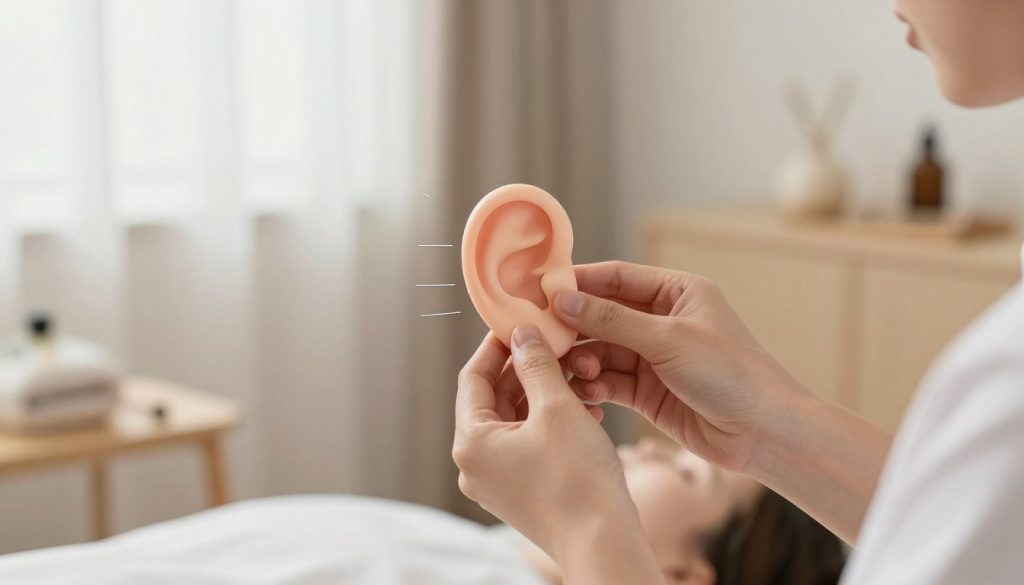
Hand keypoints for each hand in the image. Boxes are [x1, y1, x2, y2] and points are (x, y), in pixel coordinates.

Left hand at [452, 326, 650, 564]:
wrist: (603, 542)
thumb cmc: (578, 479)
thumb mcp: (557, 408)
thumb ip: (536, 364)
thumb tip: (522, 333)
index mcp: (471, 442)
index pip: (473, 377)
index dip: (496, 346)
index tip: (518, 323)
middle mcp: (474, 464)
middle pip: (494, 399)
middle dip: (527, 371)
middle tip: (554, 346)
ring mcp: (496, 482)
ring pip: (515, 422)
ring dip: (544, 396)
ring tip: (577, 378)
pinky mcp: (519, 493)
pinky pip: (527, 445)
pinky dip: (550, 424)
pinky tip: (584, 410)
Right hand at [553, 261, 808, 472]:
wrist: (762, 432)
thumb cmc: (729, 373)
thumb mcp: (668, 339)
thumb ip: (612, 319)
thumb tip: (563, 299)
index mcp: (676, 292)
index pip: (617, 277)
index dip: (579, 282)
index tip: (541, 289)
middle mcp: (662, 321)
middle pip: (603, 315)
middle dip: (575, 326)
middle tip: (544, 337)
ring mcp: (653, 357)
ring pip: (601, 350)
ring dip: (583, 359)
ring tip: (575, 371)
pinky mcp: (647, 392)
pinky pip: (608, 380)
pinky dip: (594, 385)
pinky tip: (588, 392)